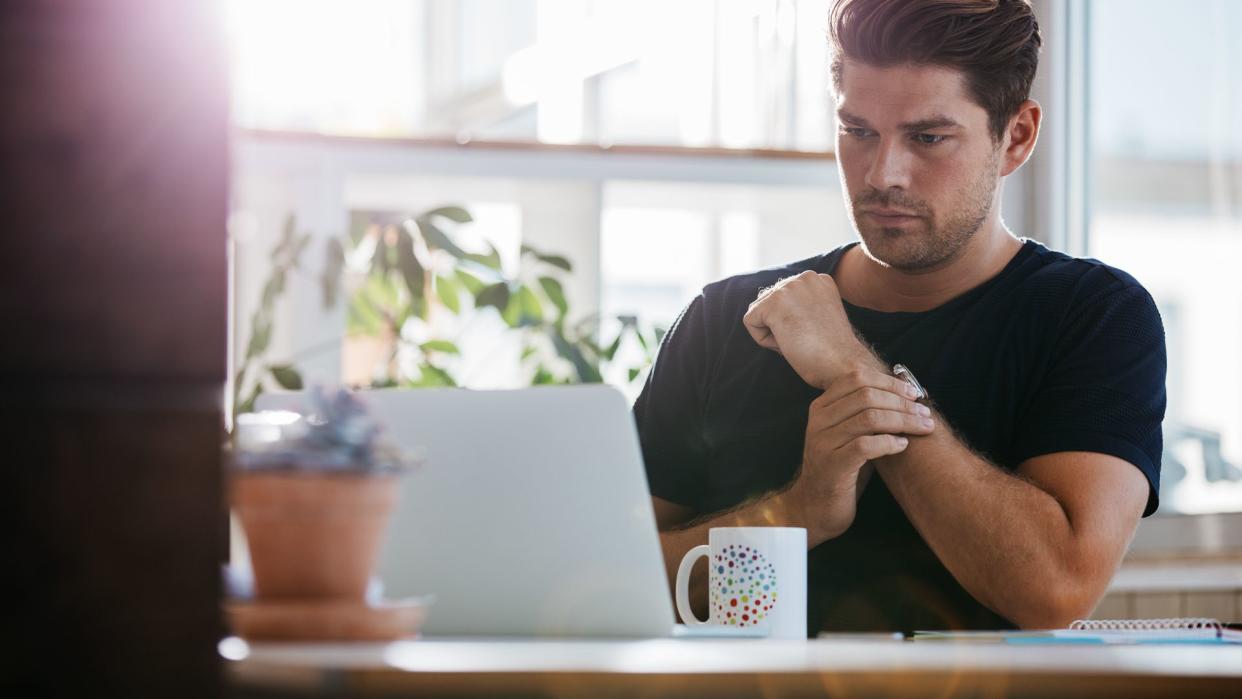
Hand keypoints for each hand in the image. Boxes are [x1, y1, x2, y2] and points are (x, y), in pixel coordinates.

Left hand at [742, 271, 868, 388]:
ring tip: (800, 341)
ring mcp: (789, 287)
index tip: (816, 334)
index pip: (784, 298)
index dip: (793, 324)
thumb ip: (799, 306)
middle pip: (769, 303)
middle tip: (808, 340)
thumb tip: (771, 309)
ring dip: (773, 334)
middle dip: (781, 327)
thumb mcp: (817, 318)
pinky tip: (789, 343)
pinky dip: (764, 340)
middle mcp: (806, 276)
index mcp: (819, 280)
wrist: (844, 365)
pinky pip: (750, 322)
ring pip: (759, 313)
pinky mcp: (774, 302)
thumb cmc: (832, 352)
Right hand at [788, 367, 934, 542]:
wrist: (815, 507)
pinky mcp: (832, 465)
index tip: (914, 393)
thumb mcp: (850, 435)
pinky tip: (902, 446)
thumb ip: (868, 415)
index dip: (889, 382)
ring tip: (923, 428)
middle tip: (925, 414)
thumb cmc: (841, 470)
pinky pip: (866, 445)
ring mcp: (823, 442)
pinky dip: (889, 442)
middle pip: (866, 395)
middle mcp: (819, 420)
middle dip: (902, 402)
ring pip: (870, 418)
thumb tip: (907, 398)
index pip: (856, 378)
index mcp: (822, 407)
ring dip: (903, 421)